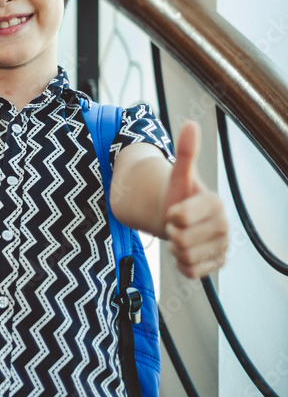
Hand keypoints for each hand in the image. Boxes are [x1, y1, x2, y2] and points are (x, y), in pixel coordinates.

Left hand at [162, 120, 229, 278]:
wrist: (179, 220)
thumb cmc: (178, 196)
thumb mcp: (178, 174)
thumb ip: (185, 152)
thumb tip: (191, 124)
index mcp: (216, 204)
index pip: (182, 217)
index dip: (171, 215)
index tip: (174, 210)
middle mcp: (224, 227)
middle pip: (181, 240)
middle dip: (171, 232)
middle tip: (176, 224)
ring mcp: (222, 247)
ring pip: (184, 257)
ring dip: (174, 248)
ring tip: (180, 235)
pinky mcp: (217, 264)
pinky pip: (190, 271)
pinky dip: (181, 263)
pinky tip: (184, 250)